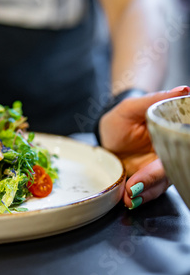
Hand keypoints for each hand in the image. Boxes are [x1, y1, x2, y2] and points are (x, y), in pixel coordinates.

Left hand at [99, 85, 189, 208]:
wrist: (108, 131)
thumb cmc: (122, 115)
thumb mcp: (132, 106)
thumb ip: (156, 99)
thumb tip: (184, 90)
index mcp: (172, 136)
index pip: (176, 152)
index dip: (160, 167)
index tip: (145, 175)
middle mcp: (170, 154)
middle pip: (168, 173)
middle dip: (151, 184)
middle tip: (132, 189)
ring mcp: (158, 168)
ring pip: (159, 186)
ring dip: (144, 194)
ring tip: (128, 198)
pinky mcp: (146, 179)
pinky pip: (147, 191)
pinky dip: (139, 197)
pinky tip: (128, 200)